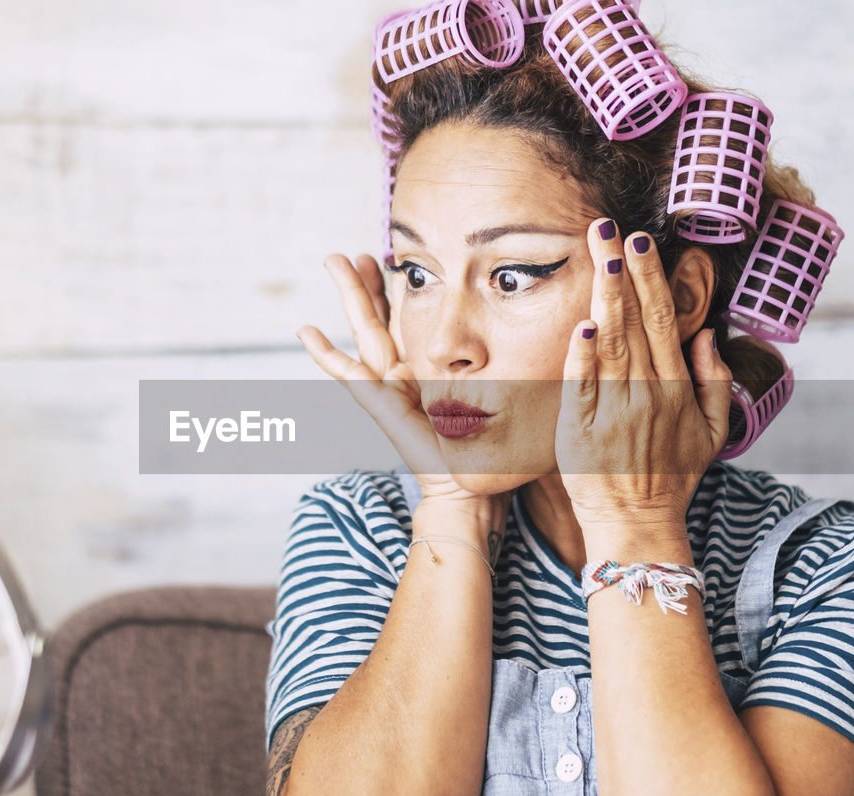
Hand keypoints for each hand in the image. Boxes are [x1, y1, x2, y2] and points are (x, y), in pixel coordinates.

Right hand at [297, 254, 502, 512]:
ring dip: (350, 296)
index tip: (395, 256)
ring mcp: (388, 388)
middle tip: (353, 251)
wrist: (470, 487)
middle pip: (381, 316)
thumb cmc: (491, 447)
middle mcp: (403, 375)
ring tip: (334, 260)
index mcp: (426, 371)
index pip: (408, 319)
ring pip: (365, 330)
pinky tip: (306, 331)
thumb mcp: (499, 391)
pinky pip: (349, 373)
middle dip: (367, 282)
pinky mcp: (381, 404)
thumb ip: (508, 365)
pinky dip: (326, 353)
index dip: (398, 289)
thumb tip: (547, 332)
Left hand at [556, 220, 732, 534]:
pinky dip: (583, 358)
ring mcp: (614, 412)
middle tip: (609, 229)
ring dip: (604, 299)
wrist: (638, 524)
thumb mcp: (710, 432)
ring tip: (598, 257)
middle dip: (622, 272)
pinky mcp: (581, 431)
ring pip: (610, 345)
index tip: (642, 244)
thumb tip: (708, 337)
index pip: (664, 321)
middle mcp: (648, 394)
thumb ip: (714, 382)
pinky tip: (583, 326)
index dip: (652, 280)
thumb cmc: (672, 476)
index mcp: (676, 388)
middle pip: (635, 321)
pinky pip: (581, 387)